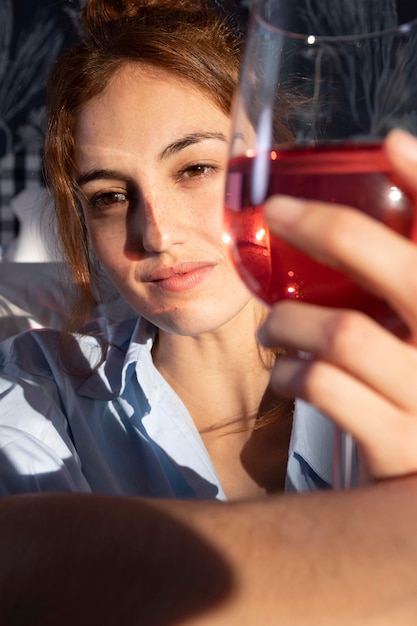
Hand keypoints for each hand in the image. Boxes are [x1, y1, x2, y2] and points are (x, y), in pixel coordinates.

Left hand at [258, 130, 416, 479]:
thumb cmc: (415, 394)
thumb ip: (403, 273)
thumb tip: (392, 164)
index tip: (389, 144)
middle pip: (396, 266)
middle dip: (327, 228)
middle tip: (276, 211)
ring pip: (343, 332)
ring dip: (289, 321)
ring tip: (269, 328)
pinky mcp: (398, 447)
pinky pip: (327, 389)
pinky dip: (292, 374)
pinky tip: (285, 374)